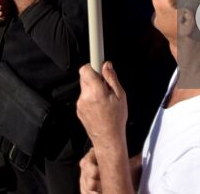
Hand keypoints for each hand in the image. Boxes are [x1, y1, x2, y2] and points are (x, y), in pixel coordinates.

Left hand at [77, 62, 129, 190]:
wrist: (108, 139)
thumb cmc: (117, 119)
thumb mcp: (120, 97)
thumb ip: (112, 79)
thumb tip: (106, 65)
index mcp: (96, 92)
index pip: (86, 70)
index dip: (92, 65)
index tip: (96, 59)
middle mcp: (85, 96)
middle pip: (85, 77)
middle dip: (94, 77)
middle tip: (105, 85)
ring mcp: (80, 104)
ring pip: (84, 87)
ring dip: (92, 88)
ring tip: (104, 99)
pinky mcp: (78, 110)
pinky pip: (83, 97)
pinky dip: (90, 98)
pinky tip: (99, 107)